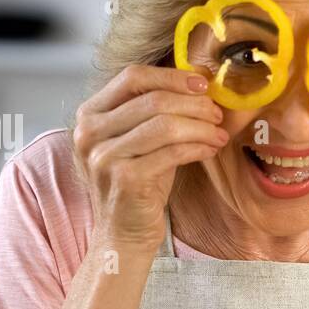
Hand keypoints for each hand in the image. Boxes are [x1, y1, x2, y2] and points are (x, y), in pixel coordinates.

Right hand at [72, 65, 227, 251]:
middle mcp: (90, 132)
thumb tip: (198, 84)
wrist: (124, 232)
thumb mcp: (139, 140)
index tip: (202, 84)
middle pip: (153, 100)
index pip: (132, 77)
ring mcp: (104, 156)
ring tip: (218, 133)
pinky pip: (172, 152)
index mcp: (89, 114)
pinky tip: (210, 149)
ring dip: (200, 127)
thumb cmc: (137, 183)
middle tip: (217, 113)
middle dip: (193, 104)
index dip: (171, 76)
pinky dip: (198, 147)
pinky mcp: (125, 179)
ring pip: (165, 125)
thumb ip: (155, 112)